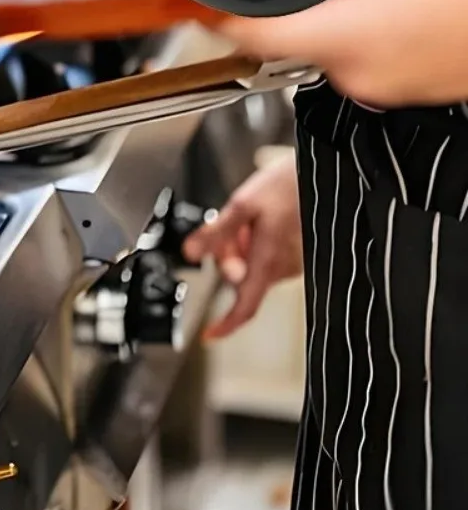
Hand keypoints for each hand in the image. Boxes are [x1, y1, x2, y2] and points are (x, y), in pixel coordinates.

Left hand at [182, 151, 301, 338]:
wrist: (317, 174)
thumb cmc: (286, 186)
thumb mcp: (241, 204)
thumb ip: (215, 233)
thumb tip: (190, 253)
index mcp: (268, 260)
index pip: (245, 306)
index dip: (227, 325)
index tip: (209, 335)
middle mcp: (282, 268)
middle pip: (240, 278)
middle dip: (227, 256)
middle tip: (231, 228)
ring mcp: (291, 263)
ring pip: (251, 267)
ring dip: (240, 247)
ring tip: (249, 219)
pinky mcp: (295, 255)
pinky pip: (265, 258)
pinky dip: (253, 244)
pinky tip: (259, 223)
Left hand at [220, 0, 467, 107]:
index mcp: (349, 33)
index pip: (256, 36)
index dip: (217, 17)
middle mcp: (353, 68)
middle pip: (280, 39)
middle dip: (266, 5)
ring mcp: (371, 84)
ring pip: (313, 48)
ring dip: (310, 15)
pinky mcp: (387, 88)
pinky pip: (344, 59)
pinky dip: (340, 31)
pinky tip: (363, 2)